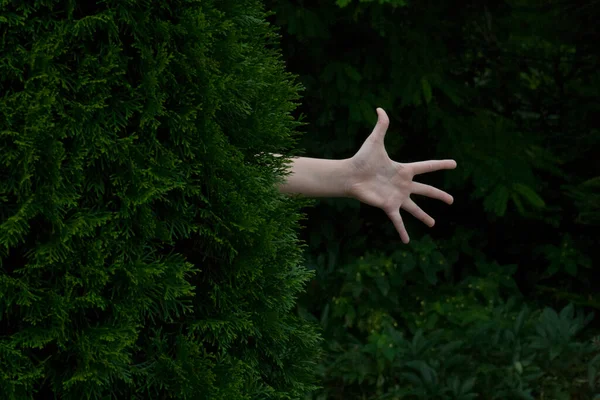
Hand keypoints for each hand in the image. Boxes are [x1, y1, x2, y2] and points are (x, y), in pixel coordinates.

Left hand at [346, 108, 456, 242]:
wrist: (350, 175)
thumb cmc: (362, 159)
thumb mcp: (374, 141)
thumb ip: (381, 126)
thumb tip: (380, 108)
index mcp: (404, 170)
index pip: (427, 166)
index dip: (440, 165)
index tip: (454, 164)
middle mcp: (403, 185)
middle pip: (426, 190)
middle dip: (439, 196)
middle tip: (452, 201)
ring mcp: (397, 197)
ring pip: (415, 209)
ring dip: (424, 217)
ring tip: (433, 225)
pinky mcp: (388, 206)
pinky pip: (397, 221)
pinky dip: (402, 231)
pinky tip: (406, 241)